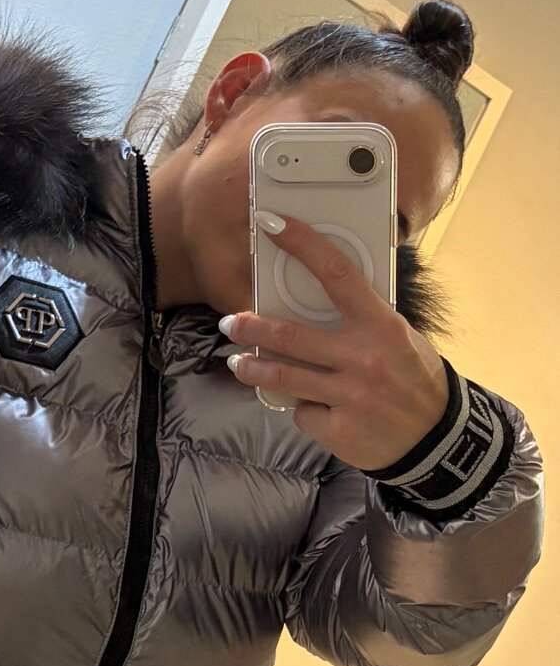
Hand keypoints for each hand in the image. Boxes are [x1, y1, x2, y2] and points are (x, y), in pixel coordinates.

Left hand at [221, 211, 448, 471]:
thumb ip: (361, 321)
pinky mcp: (338, 429)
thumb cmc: (412, 379)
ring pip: (282, 377)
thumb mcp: (399, 339)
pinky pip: (303, 412)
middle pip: (291, 335)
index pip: (338, 275)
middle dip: (250, 327)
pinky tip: (317, 409)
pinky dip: (303, 409)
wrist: (436, 440)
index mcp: (382, 326)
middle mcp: (365, 359)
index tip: (273, 225)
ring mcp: (350, 396)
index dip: (304, 245)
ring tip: (239, 362)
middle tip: (229, 322)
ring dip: (252, 368)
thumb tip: (313, 295)